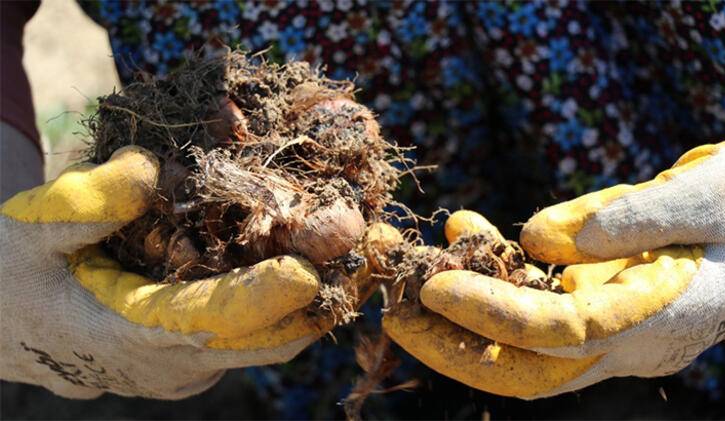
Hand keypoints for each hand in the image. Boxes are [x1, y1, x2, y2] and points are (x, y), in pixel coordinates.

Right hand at [0, 146, 383, 398]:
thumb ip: (81, 206)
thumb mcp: (28, 231)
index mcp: (129, 334)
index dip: (261, 301)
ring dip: (320, 300)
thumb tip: (149, 173)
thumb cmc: (17, 275)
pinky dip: (294, 304)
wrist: (9, 325)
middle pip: (265, 342)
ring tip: (363, 246)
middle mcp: (173, 363)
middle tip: (370, 244)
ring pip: (271, 344)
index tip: (310, 273)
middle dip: (323, 298)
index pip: (208, 323)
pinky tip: (320, 259)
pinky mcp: (201, 358)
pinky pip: (260, 338)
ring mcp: (192, 367)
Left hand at [384, 136, 724, 398]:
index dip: (489, 314)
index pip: (558, 335)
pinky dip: (495, 282)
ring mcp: (615, 332)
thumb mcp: (701, 195)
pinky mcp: (602, 309)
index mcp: (665, 320)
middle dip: (454, 346)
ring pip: (523, 348)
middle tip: (391, 310)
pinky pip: (537, 311)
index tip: (431, 286)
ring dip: (461, 318)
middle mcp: (633, 342)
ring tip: (411, 274)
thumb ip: (621, 219)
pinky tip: (467, 239)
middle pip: (528, 368)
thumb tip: (532, 240)